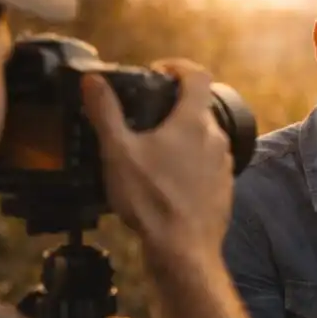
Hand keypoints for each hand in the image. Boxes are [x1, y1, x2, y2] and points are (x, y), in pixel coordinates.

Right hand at [80, 60, 232, 267]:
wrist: (183, 250)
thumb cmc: (152, 201)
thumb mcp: (118, 153)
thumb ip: (105, 112)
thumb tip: (92, 80)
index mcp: (193, 122)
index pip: (196, 74)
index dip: (177, 66)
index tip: (159, 72)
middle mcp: (216, 138)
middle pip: (199, 107)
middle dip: (174, 106)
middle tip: (146, 116)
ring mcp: (224, 165)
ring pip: (204, 137)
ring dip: (182, 136)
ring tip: (154, 151)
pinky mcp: (224, 189)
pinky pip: (208, 165)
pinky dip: (190, 163)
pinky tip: (168, 180)